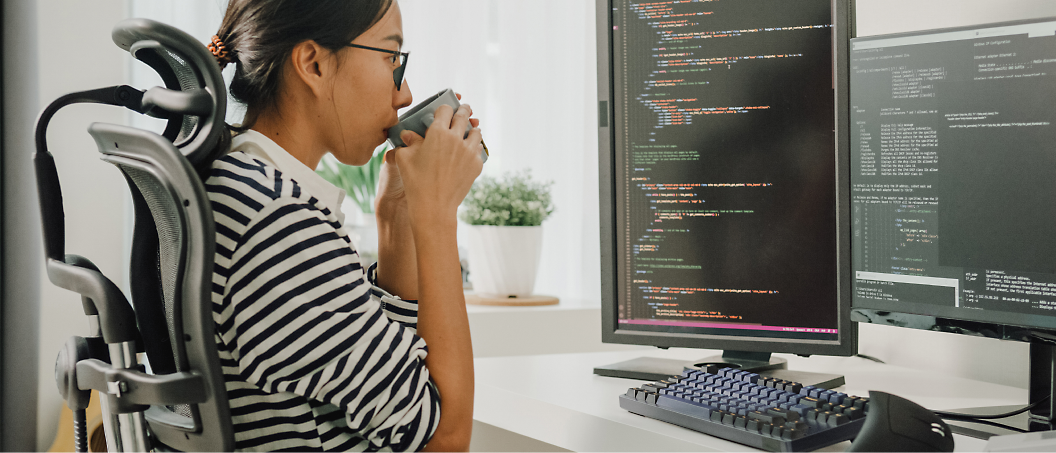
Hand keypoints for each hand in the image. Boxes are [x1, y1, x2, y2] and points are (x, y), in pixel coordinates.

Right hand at [375, 93, 478, 218]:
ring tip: (469, 130)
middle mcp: (456, 138)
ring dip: (471, 129)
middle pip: (464, 115)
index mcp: (437, 132)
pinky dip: (474, 147)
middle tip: (464, 109)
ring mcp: (469, 151)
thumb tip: (407, 134)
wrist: (433, 206)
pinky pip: (479, 150)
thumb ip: (408, 142)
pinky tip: (469, 151)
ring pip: (476, 132)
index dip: (444, 108)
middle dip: (463, 110)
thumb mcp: (404, 158)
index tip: (445, 110)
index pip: (445, 109)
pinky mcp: (477, 164)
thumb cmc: (415, 182)